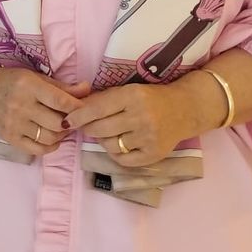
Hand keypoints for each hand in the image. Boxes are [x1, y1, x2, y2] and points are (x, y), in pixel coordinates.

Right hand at [0, 69, 89, 156]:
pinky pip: (37, 150)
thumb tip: (87, 89)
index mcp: (28, 86)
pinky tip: (52, 139)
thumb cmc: (15, 82)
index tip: (85, 110)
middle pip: (57, 123)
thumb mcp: (37, 78)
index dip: (78, 108)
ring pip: (49, 138)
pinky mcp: (9, 137)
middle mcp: (20, 105)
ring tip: (62, 128)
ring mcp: (13, 124)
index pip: (60, 101)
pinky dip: (50, 147)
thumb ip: (63, 87)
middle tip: (73, 120)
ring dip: (62, 135)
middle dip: (70, 123)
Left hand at [63, 83, 198, 167]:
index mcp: (132, 96)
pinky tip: (120, 144)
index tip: (67, 121)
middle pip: (100, 129)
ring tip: (109, 133)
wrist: (184, 110)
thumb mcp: (127, 91)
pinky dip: (116, 154)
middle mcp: (141, 117)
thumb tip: (73, 109)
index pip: (96, 109)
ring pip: (110, 145)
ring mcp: (149, 137)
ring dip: (103, 141)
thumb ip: (102, 99)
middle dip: (88, 129)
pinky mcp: (154, 154)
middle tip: (88, 127)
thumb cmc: (149, 98)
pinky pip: (123, 160)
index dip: (78, 117)